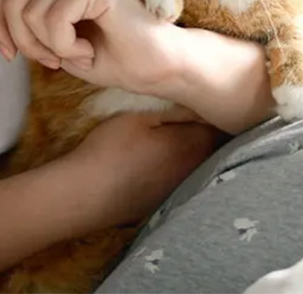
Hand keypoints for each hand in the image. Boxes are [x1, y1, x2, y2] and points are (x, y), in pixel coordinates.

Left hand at [0, 0, 181, 93]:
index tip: (16, 56)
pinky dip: (66, 48)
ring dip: (50, 50)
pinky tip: (89, 48)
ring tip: (79, 52)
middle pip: (8, 4)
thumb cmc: (107, 54)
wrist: (154, 68)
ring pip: (29, 16)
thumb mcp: (46, 39)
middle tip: (58, 58)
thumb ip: (10, 16)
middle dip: (26, 45)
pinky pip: (53, 21)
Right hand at [66, 109, 220, 227]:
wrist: (86, 193)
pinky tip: (156, 163)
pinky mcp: (166, 202)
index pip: (215, 125)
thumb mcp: (141, 117)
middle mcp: (195, 169)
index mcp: (193, 145)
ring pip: (195, 163)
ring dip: (189, 151)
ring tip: (170, 138)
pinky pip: (180, 179)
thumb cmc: (112, 147)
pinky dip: (175, 168)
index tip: (197, 100)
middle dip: (202, 131)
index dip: (207, 111)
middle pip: (210, 145)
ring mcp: (181, 189)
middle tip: (185, 115)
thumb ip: (176, 112)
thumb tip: (200, 107)